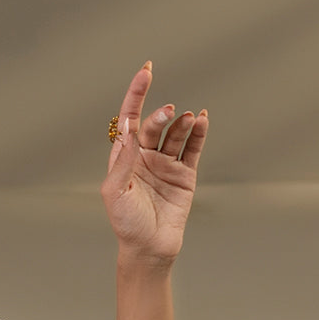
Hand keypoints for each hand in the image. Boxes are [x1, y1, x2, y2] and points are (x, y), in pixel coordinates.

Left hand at [101, 62, 206, 262]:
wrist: (149, 248)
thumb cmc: (126, 223)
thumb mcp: (115, 192)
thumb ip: (123, 161)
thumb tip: (130, 130)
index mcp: (124, 157)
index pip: (130, 118)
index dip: (137, 93)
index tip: (146, 71)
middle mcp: (145, 157)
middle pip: (154, 125)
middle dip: (161, 116)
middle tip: (170, 112)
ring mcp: (166, 164)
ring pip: (176, 135)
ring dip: (182, 123)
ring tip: (189, 117)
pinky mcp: (185, 175)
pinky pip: (193, 149)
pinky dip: (199, 134)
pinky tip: (202, 120)